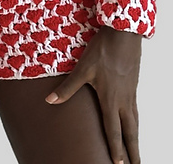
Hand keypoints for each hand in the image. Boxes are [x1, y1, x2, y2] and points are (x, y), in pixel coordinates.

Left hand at [45, 25, 141, 163]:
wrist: (123, 34)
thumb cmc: (103, 51)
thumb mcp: (82, 69)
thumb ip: (67, 88)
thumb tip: (50, 100)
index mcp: (110, 100)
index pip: (114, 131)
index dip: (116, 150)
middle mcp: (123, 100)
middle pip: (130, 132)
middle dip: (133, 151)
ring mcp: (130, 93)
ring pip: (135, 122)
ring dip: (135, 138)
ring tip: (136, 150)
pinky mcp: (132, 85)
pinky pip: (135, 110)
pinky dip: (136, 122)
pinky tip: (133, 121)